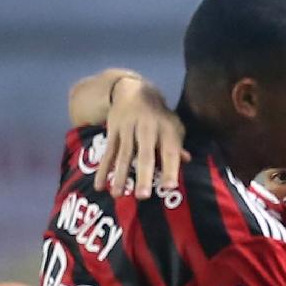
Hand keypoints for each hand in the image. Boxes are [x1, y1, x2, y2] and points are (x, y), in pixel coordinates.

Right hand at [94, 77, 188, 198]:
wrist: (132, 90)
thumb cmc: (157, 116)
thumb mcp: (171, 126)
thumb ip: (177, 146)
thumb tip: (187, 160)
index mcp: (166, 129)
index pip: (169, 151)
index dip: (170, 168)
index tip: (169, 187)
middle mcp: (147, 128)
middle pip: (145, 154)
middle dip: (143, 175)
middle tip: (142, 196)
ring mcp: (128, 129)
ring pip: (123, 155)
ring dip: (120, 176)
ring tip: (118, 195)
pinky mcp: (113, 130)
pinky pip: (108, 153)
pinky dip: (102, 169)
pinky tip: (99, 185)